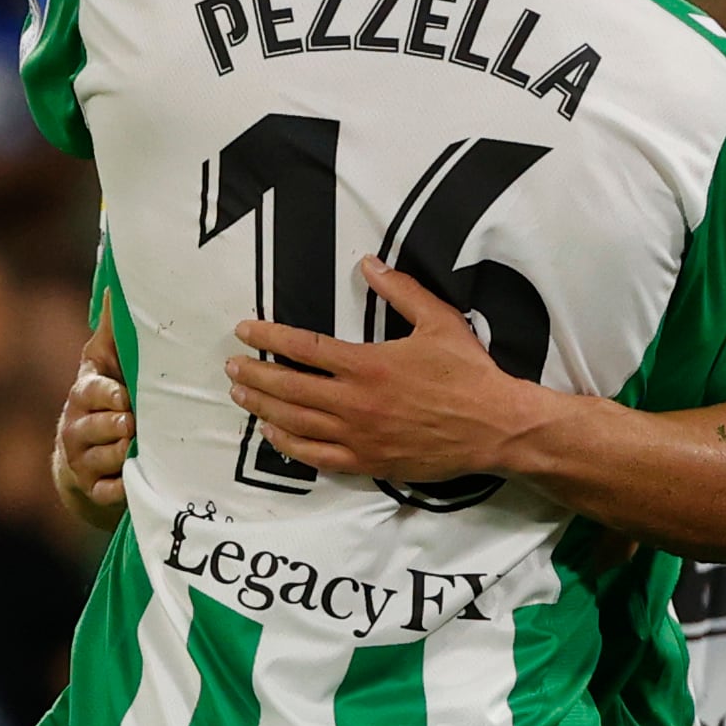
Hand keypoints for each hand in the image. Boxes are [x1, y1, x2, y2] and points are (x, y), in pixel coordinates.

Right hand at [52, 310, 132, 528]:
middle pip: (94, 429)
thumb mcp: (108, 359)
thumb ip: (115, 327)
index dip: (106, 396)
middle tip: (132, 425)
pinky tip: (132, 482)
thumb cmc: (109, 393)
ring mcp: (83, 460)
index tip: (123, 398)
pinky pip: (105, 493)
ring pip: (102, 459)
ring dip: (121, 455)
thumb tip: (117, 284)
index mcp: (84, 393)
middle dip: (115, 427)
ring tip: (135, 449)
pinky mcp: (93, 488)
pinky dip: (119, 489)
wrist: (89, 449)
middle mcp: (77, 427)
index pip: (90, 393)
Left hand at [228, 259, 545, 484]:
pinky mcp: (366, 462)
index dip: (269, 336)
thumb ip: (401, 290)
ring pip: (295, 422)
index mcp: (368, 364)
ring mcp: (357, 436)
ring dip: (263, 407)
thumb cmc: (468, 372)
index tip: (244, 330)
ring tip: (240, 395)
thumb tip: (369, 263)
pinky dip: (289, 444)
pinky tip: (272, 433)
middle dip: (254, 375)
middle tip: (231, 367)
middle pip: (289, 387)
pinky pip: (315, 456)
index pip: (304, 347)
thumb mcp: (439, 321)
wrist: (494, 427)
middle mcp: (355, 402)